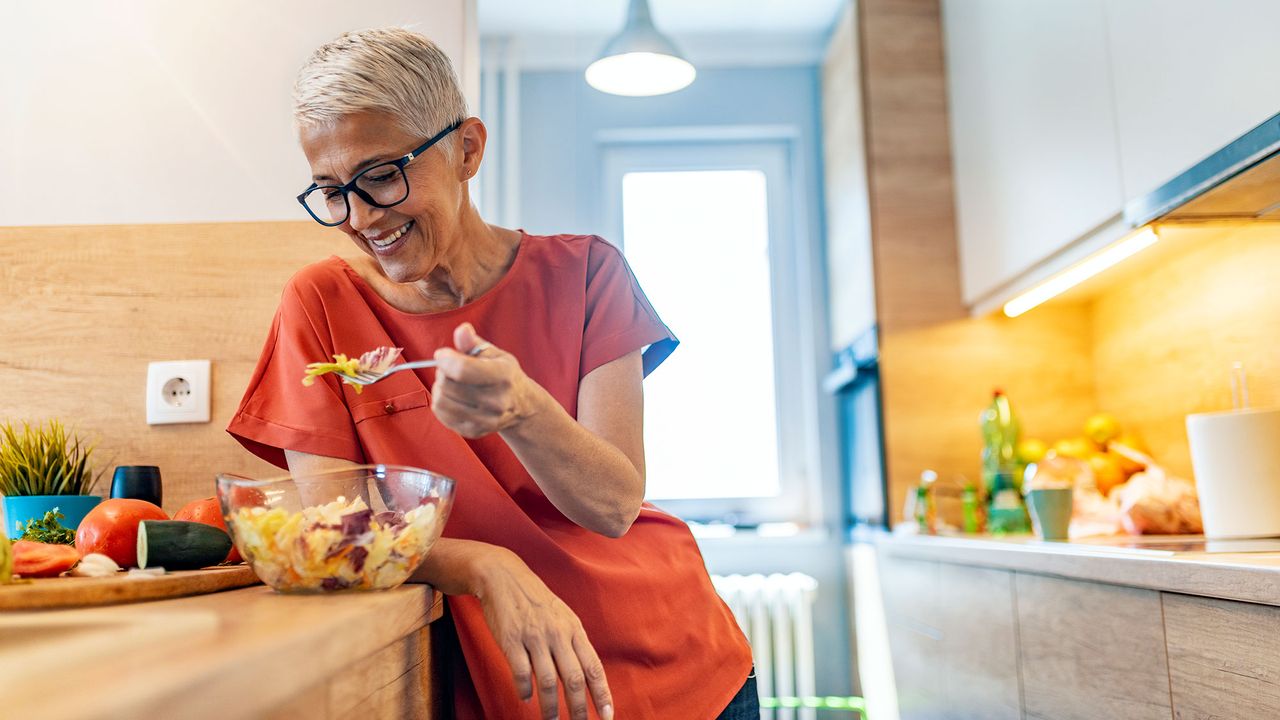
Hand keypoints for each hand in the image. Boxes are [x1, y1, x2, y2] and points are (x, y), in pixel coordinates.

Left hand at [432, 323, 537, 437]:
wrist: (521, 407)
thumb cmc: (504, 375)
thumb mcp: (494, 354)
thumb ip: (473, 343)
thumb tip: (462, 330)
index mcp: (502, 376)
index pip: (462, 369)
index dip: (445, 359)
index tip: (443, 354)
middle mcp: (496, 401)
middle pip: (447, 385)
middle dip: (442, 372)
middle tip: (449, 368)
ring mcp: (485, 420)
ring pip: (441, 401)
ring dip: (439, 387)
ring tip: (450, 382)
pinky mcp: (473, 431)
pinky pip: (441, 414)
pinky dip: (440, 403)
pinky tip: (451, 397)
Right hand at [475, 548, 614, 719]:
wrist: (504, 577)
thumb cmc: (536, 600)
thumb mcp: (563, 616)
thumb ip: (574, 643)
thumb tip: (586, 676)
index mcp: (574, 629)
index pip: (593, 667)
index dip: (602, 694)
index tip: (607, 715)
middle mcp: (558, 633)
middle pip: (574, 679)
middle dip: (579, 709)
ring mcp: (534, 636)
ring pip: (548, 681)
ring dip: (550, 707)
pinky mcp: (511, 639)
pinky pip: (521, 672)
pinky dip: (525, 689)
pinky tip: (526, 697)